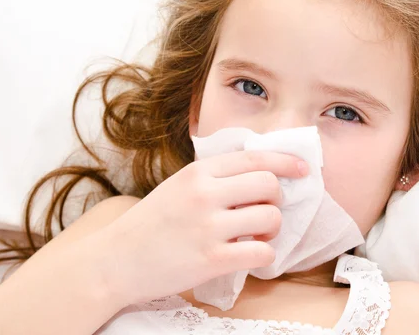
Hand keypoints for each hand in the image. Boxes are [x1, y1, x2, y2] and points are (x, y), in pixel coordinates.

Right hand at [97, 150, 307, 306]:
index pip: (254, 158)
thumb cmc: (150, 223)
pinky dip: (265, 255)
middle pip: (268, 185)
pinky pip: (261, 252)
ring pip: (270, 217)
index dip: (286, 161)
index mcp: (198, 172)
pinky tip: (252, 256)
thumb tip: (259, 173)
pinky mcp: (211, 259)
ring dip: (272, 229)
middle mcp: (205, 193)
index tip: (303, 169)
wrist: (115, 261)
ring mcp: (208, 226)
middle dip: (277, 199)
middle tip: (265, 210)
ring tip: (256, 236)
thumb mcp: (178, 186)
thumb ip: (213, 177)